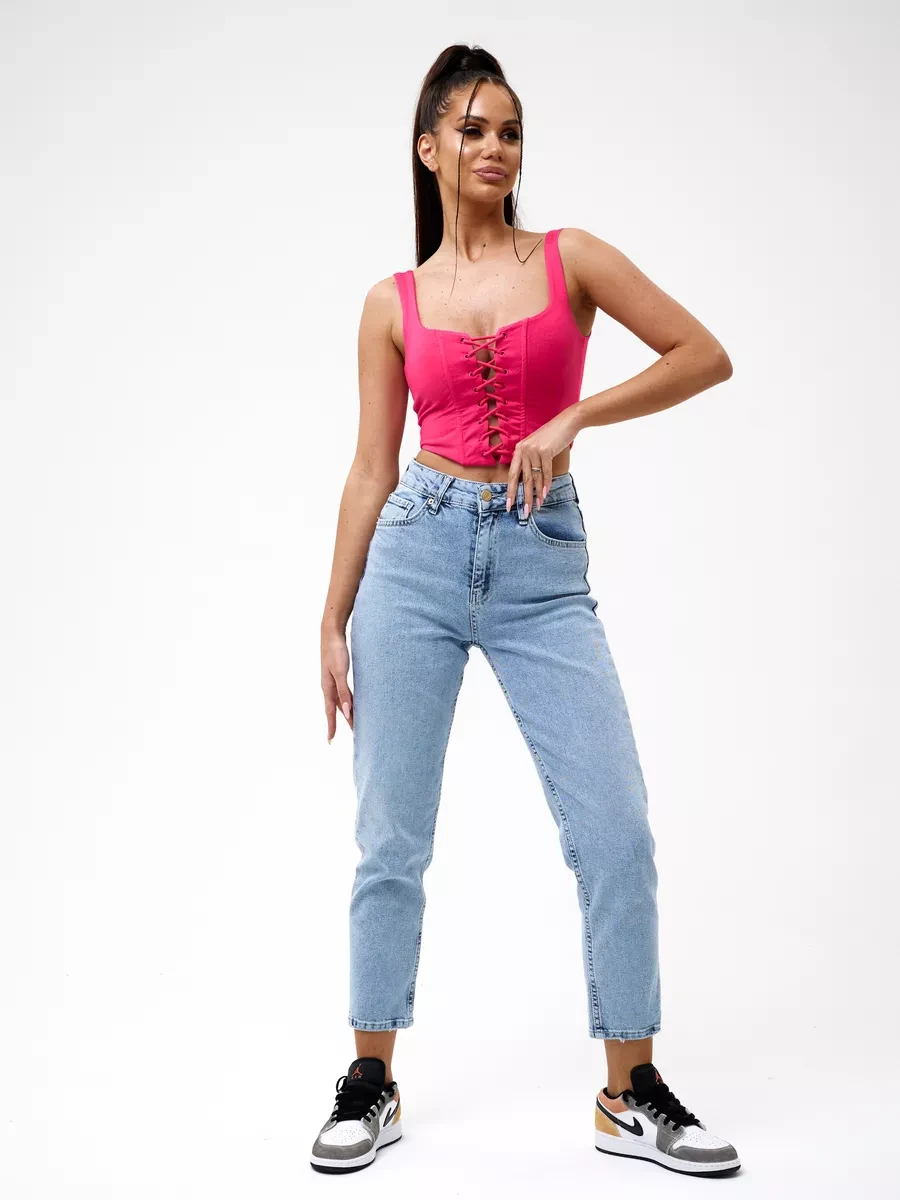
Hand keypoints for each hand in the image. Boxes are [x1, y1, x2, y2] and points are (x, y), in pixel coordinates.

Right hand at [321, 626, 352, 742]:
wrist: (331, 633)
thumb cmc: (335, 651)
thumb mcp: (340, 673)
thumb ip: (344, 693)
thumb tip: (347, 712)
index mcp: (327, 688)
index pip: (330, 712)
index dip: (332, 726)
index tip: (330, 741)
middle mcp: (329, 686)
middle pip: (336, 709)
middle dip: (344, 722)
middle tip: (353, 734)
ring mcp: (333, 679)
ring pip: (341, 701)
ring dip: (347, 712)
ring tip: (355, 722)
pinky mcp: (338, 673)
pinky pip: (344, 691)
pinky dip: (348, 700)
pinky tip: (353, 701)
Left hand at [505, 408, 579, 515]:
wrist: (567, 422)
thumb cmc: (552, 436)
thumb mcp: (536, 447)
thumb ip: (530, 461)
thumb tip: (529, 482)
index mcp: (519, 450)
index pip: (512, 475)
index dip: (511, 491)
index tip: (509, 506)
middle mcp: (524, 450)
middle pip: (523, 479)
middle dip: (524, 498)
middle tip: (524, 512)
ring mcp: (534, 450)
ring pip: (535, 478)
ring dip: (536, 494)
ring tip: (537, 507)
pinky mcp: (546, 451)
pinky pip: (546, 472)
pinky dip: (546, 484)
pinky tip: (545, 494)